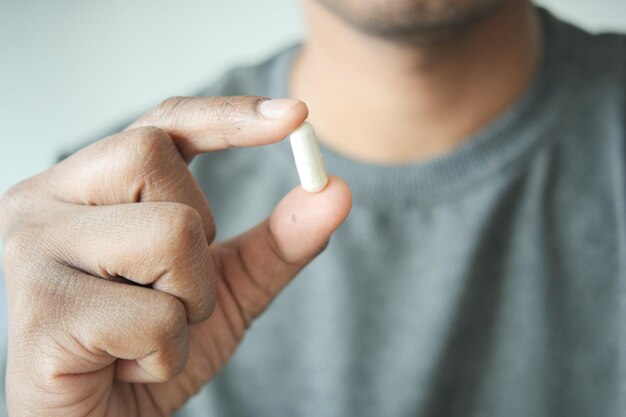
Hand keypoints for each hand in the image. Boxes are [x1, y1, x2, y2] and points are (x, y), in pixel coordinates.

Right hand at [0, 96, 351, 415]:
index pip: (160, 124)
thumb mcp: (224, 288)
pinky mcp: (41, 313)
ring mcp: (31, 252)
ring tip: (146, 334)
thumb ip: (278, 241)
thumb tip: (336, 189)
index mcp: (85, 186)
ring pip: (168, 236)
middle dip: (197, 236)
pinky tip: (124, 367)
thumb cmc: (147, 350)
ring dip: (188, 302)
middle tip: (167, 290)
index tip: (296, 117)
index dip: (227, 115)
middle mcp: (43, 201)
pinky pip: (153, 318)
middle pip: (154, 158)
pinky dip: (165, 354)